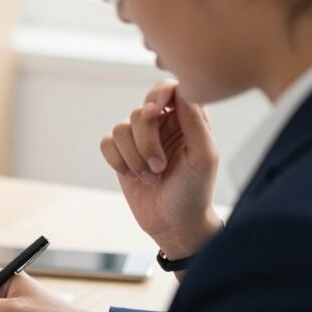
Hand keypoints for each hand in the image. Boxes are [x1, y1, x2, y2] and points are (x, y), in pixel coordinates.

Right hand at [100, 79, 221, 258]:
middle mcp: (162, 124)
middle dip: (146, 142)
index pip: (167, 88)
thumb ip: (195, 121)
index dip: (156, 96)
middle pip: (139, 112)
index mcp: (186, 118)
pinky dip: (118, 161)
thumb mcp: (203, 156)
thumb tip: (182, 90)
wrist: (173, 222)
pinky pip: (107, 144)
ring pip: (121, 129)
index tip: (154, 112)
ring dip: (133, 157)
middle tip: (159, 166)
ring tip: (150, 177)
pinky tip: (132, 176)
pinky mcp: (121, 154)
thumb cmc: (194, 190)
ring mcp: (139, 139)